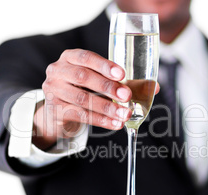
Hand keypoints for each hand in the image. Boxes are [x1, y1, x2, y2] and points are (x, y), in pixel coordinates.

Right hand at [32, 49, 158, 149]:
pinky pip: (80, 115)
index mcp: (69, 57)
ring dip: (107, 108)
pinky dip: (100, 121)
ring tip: (124, 115)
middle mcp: (57, 71)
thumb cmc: (83, 90)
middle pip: (83, 77)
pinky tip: (115, 124)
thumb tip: (154, 88)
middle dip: (108, 87)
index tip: (122, 74)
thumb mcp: (98, 81)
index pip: (86, 57)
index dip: (104, 65)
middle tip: (127, 96)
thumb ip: (122, 81)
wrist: (58, 111)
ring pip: (83, 99)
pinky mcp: (55, 110)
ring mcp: (53, 91)